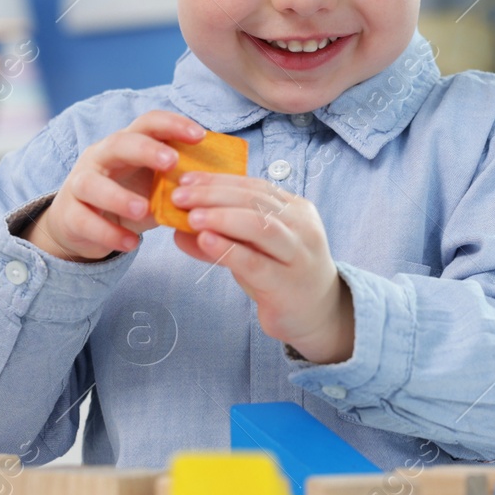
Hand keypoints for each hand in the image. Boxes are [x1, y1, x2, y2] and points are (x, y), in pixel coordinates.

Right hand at [26, 109, 204, 262]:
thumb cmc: (128, 196)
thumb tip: (226, 180)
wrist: (82, 223)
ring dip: (118, 196)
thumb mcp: (155, 185)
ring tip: (144, 210)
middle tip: (171, 162)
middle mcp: (101, 157)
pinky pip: (84, 221)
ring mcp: (80, 184)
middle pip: (118, 144)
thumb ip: (180, 179)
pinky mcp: (69, 213)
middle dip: (145, 150)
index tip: (200, 135)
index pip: (148, 123)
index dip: (173, 124)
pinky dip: (108, 233)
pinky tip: (130, 244)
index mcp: (127, 144)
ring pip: (91, 184)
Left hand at [169, 172, 354, 363]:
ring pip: (259, 226)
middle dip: (214, 195)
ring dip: (221, 218)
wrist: (316, 314)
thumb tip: (178, 228)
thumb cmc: (281, 274)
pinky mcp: (287, 285)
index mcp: (296, 209)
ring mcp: (298, 255)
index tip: (186, 180)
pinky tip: (205, 241)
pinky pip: (255, 262)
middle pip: (255, 201)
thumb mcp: (255, 249)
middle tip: (180, 196)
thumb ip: (222, 237)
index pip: (254, 186)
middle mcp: (301, 227)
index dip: (218, 181)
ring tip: (191, 217)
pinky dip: (227, 249)